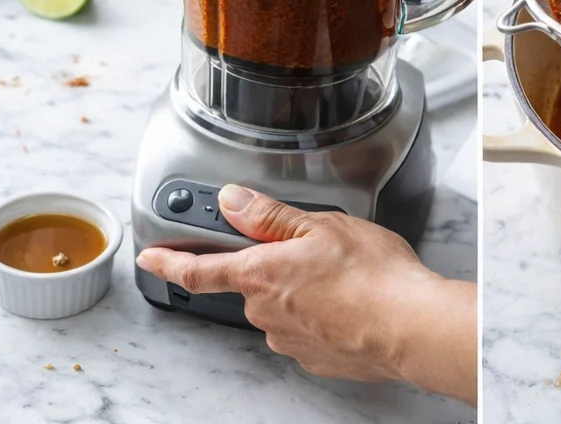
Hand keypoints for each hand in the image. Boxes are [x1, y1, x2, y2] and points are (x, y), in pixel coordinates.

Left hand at [137, 187, 476, 402]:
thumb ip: (269, 215)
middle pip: (253, 283)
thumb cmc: (372, 274)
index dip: (170, 262)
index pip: (200, 271)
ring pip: (281, 305)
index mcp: (261, 274)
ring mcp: (289, 341)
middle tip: (316, 248)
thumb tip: (232, 201)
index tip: (150, 258)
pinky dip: (322, 313)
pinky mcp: (314, 359)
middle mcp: (266, 313)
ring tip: (344, 274)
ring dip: (302, 290)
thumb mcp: (320, 224)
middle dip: (275, 265)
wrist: (409, 326)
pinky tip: (350, 301)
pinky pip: (306, 328)